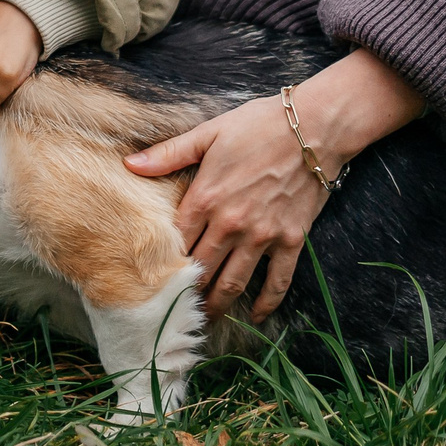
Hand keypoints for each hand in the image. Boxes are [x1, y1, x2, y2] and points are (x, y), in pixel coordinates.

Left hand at [124, 49, 424, 323]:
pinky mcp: (291, 240)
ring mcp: (263, 235)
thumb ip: (169, 154)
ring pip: (234, 281)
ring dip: (218, 304)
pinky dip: (266, 302)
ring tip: (205, 320)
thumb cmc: (259, 125)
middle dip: (187, 292)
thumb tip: (130, 164)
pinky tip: (255, 316)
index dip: (165, 262)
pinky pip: (278, 280)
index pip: (178, 241)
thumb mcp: (209, 133)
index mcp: (206, 197)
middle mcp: (231, 223)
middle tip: (175, 311)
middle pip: (203, 268)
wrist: (314, 127)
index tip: (155, 279)